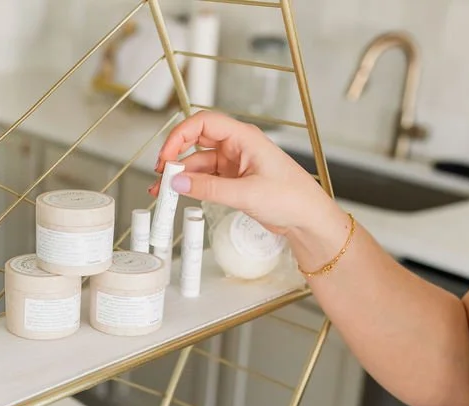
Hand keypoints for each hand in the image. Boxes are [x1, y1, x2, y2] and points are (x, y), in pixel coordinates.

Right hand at [149, 111, 346, 235]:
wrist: (307, 219)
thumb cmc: (292, 198)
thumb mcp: (246, 193)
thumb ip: (209, 188)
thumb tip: (178, 182)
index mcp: (244, 137)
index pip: (203, 123)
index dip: (180, 135)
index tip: (166, 156)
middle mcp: (237, 146)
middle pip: (196, 141)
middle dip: (175, 155)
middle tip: (161, 173)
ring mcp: (234, 163)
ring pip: (198, 163)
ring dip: (180, 174)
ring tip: (164, 191)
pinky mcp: (233, 180)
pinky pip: (205, 178)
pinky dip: (191, 185)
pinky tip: (179, 194)